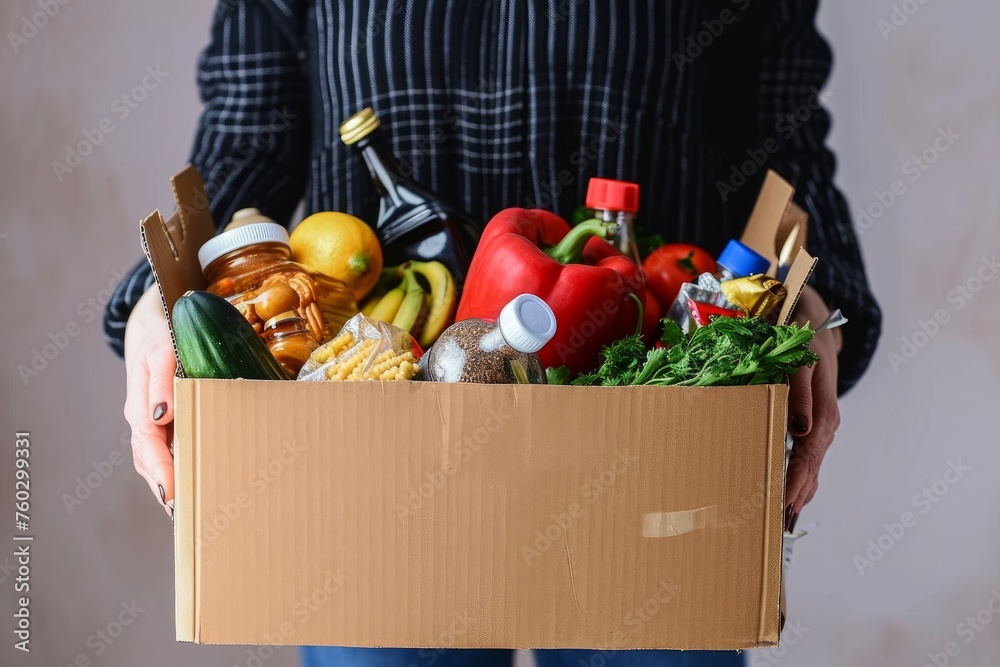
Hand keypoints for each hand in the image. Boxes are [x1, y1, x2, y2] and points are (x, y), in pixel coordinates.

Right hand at [124, 287, 175, 516]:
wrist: (159, 327)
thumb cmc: (164, 336)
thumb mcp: (162, 350)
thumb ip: (163, 380)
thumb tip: (162, 415)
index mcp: (140, 404)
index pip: (148, 444)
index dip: (161, 469)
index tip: (171, 492)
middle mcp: (144, 419)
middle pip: (150, 461)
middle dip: (166, 488)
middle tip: (186, 514)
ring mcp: (153, 424)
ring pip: (157, 462)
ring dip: (172, 485)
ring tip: (192, 511)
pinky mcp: (166, 425)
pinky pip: (170, 452)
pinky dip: (179, 470)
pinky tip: (196, 486)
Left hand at [785, 285, 841, 530]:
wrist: (814, 321)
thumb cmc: (803, 337)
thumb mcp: (802, 359)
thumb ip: (801, 391)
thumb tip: (800, 428)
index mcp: (824, 414)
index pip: (808, 457)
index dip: (796, 482)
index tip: (783, 505)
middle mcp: (824, 425)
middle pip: (809, 468)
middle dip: (795, 497)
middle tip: (776, 525)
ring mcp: (820, 426)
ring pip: (809, 466)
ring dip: (796, 492)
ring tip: (780, 519)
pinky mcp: (812, 423)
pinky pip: (806, 456)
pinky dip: (797, 476)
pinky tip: (788, 493)